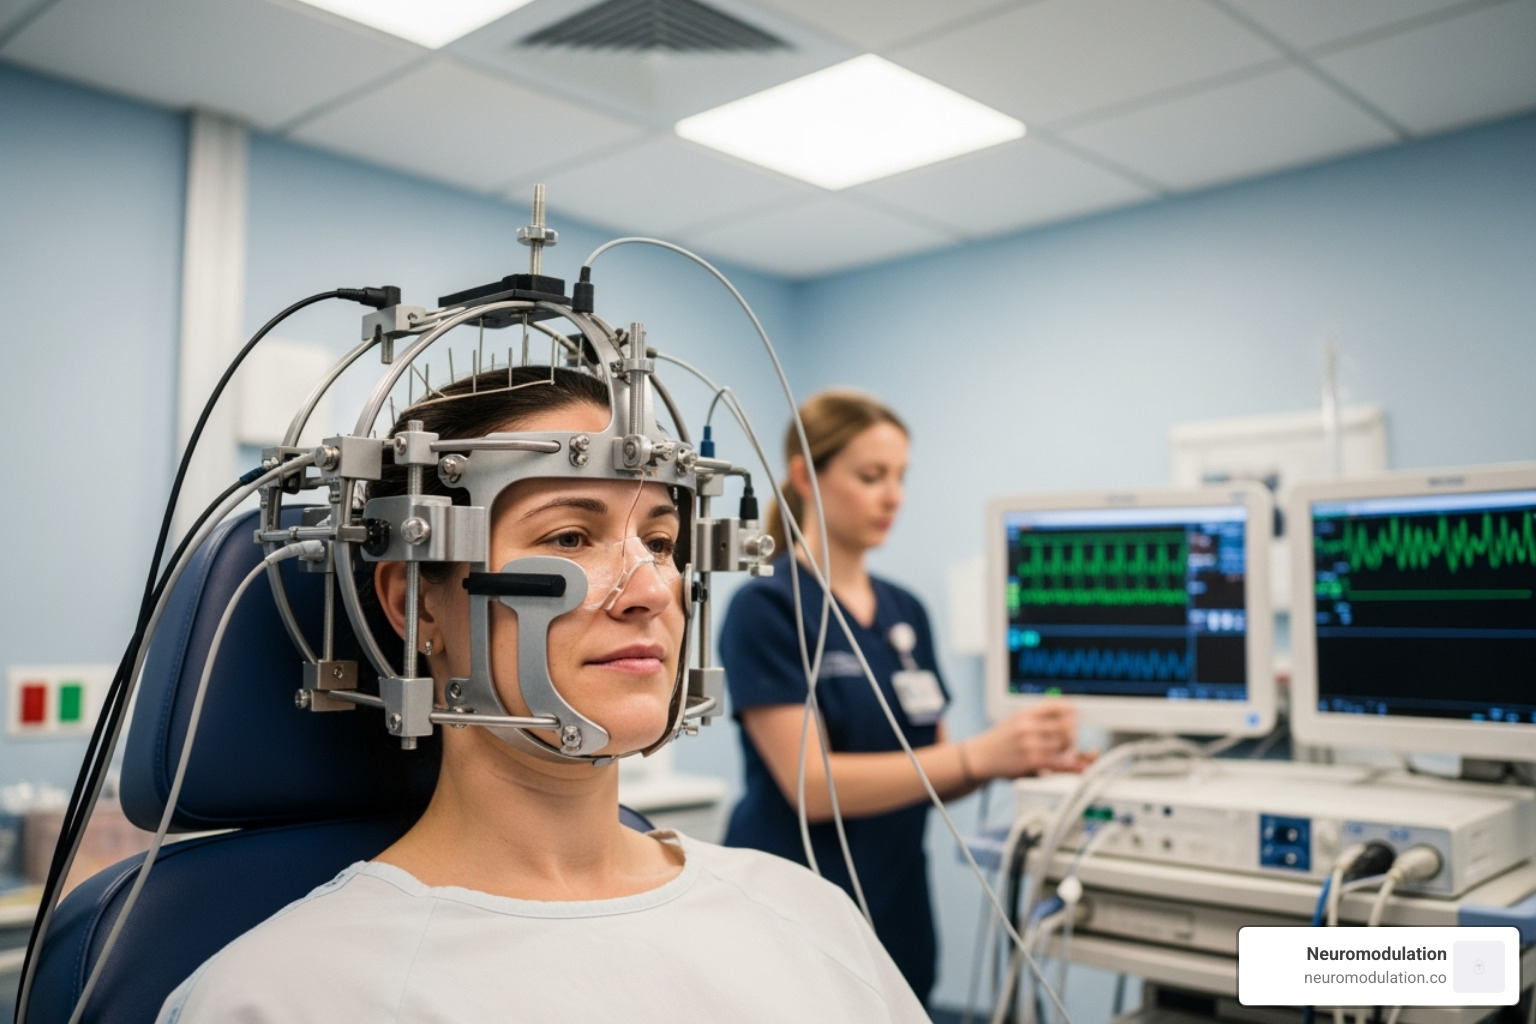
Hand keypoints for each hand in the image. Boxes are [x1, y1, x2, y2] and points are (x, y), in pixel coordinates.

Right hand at [967, 700, 1088, 779]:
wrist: (979, 758)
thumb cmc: (999, 742)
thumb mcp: (1015, 720)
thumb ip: (1038, 717)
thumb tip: (1068, 714)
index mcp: (1025, 714)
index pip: (1057, 706)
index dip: (1071, 711)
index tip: (1076, 715)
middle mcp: (1029, 726)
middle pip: (1066, 725)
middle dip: (1072, 733)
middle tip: (1070, 740)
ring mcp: (1031, 744)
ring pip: (1066, 743)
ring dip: (1070, 749)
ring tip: (1064, 753)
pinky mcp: (1033, 762)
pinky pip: (1062, 762)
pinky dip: (1075, 765)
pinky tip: (1081, 766)